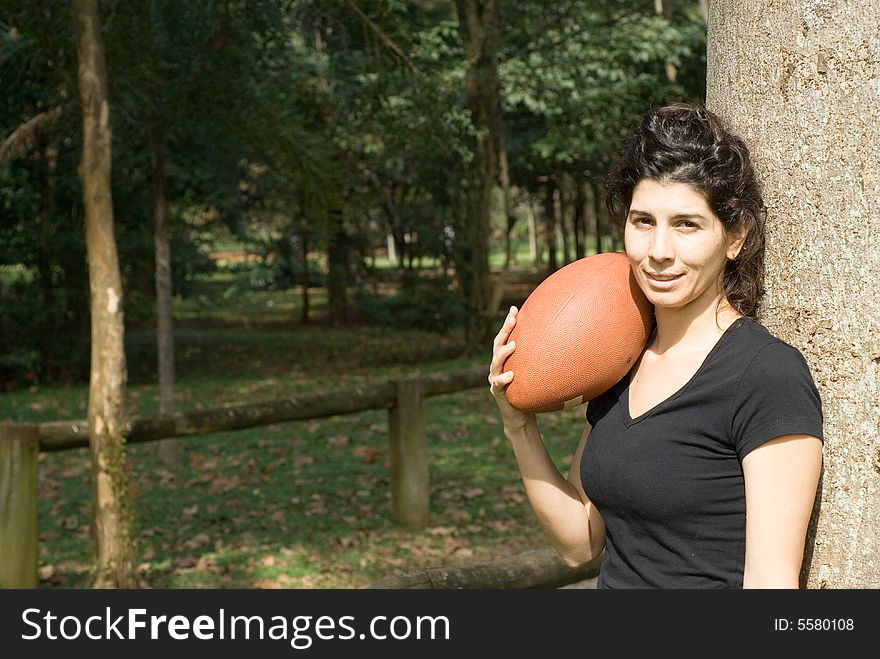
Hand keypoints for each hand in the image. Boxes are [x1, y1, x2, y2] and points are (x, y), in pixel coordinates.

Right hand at [488, 306, 534, 430]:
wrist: (520, 417)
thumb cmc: (531, 394)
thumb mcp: (537, 375)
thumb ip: (544, 362)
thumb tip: (568, 346)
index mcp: (506, 360)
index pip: (505, 338)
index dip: (508, 323)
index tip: (514, 309)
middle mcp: (497, 367)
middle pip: (498, 345)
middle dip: (505, 331)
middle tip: (512, 319)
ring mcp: (495, 379)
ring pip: (496, 363)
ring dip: (503, 353)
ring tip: (513, 345)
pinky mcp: (497, 393)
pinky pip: (498, 384)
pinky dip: (503, 379)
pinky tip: (511, 376)